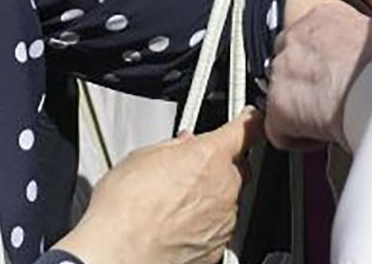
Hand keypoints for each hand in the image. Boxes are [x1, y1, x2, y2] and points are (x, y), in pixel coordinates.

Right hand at [56, 109, 260, 263]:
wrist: (121, 251)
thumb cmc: (126, 208)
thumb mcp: (142, 156)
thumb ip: (173, 147)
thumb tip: (180, 146)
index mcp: (210, 156)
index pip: (246, 130)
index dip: (249, 122)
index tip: (250, 119)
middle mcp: (225, 187)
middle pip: (235, 168)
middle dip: (216, 167)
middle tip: (186, 170)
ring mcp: (225, 219)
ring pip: (227, 199)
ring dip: (209, 197)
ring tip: (172, 203)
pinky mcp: (218, 246)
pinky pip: (219, 226)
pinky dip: (204, 223)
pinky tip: (176, 224)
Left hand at [265, 0, 371, 150]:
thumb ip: (367, 41)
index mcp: (323, 17)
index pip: (308, 38)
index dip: (322, 64)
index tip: (337, 77)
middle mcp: (295, 37)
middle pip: (290, 65)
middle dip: (308, 86)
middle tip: (335, 101)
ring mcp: (283, 71)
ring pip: (283, 97)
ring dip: (304, 112)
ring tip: (334, 121)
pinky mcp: (278, 106)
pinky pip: (279, 131)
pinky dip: (300, 141)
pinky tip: (327, 137)